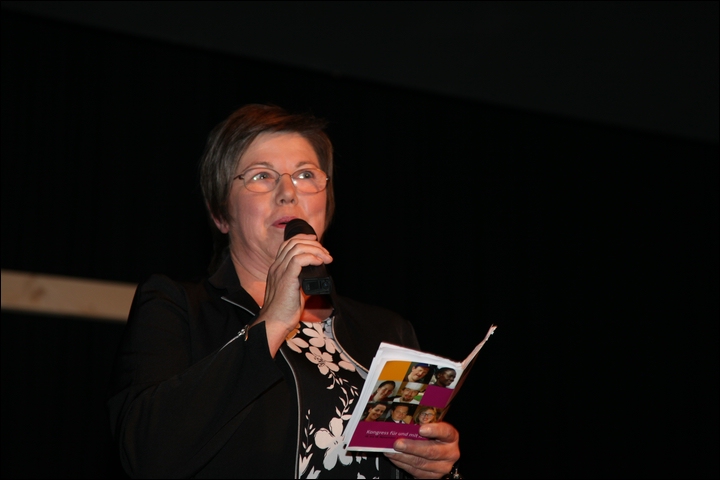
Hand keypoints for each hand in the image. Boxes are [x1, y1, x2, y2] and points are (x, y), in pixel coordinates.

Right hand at [257, 233, 332, 352]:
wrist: (275, 322)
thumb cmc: (284, 310)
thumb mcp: (293, 290)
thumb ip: (301, 279)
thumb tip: (317, 273)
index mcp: (277, 268)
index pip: (288, 244)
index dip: (304, 239)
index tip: (317, 244)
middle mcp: (276, 266)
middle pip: (294, 242)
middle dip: (313, 244)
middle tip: (326, 254)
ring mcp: (280, 271)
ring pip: (297, 248)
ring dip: (316, 250)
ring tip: (326, 258)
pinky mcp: (286, 278)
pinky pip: (298, 260)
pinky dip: (311, 258)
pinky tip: (319, 263)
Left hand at [384, 422, 459, 478]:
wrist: (439, 454)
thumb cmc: (433, 437)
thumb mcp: (432, 427)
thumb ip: (422, 425)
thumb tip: (402, 423)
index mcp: (451, 437)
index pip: (446, 432)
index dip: (434, 430)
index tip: (421, 429)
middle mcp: (450, 453)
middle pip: (431, 451)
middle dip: (411, 447)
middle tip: (398, 443)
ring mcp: (442, 467)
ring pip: (420, 463)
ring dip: (402, 457)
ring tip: (390, 450)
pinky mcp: (432, 476)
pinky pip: (415, 471)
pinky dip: (402, 463)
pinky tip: (394, 457)